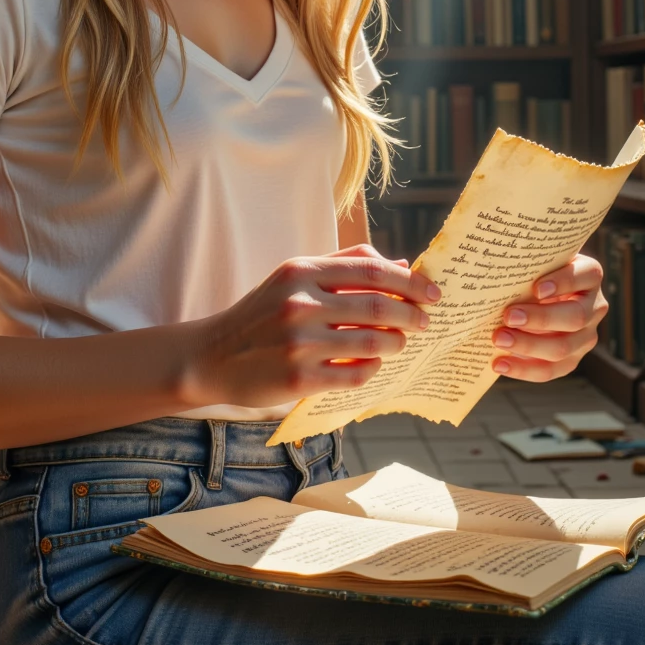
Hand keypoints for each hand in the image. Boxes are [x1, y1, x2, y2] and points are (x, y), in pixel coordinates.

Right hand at [187, 243, 440, 409]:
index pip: (371, 271)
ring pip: (372, 343)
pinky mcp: (299, 379)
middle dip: (411, 315)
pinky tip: (373, 363)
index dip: (409, 283)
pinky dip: (373, 369)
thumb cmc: (261, 313)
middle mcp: (300, 304)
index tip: (432, 293)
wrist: (212, 356)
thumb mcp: (294, 276)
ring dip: (395, 343)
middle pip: (378, 307)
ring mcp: (299, 344)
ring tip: (399, 342)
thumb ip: (344, 265)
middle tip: (424, 321)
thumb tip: (402, 265)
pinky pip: (355, 375)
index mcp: (301, 272)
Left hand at [491, 254, 606, 382]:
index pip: (585, 275)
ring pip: (563, 348)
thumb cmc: (534, 272)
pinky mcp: (572, 358)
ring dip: (528, 345)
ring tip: (498, 339)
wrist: (538, 295)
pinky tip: (500, 363)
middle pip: (575, 317)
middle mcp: (594, 306)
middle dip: (540, 318)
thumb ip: (526, 264)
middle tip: (508, 316)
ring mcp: (586, 336)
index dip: (563, 282)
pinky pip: (551, 369)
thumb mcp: (536, 263)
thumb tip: (495, 272)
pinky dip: (524, 369)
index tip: (536, 288)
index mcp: (589, 275)